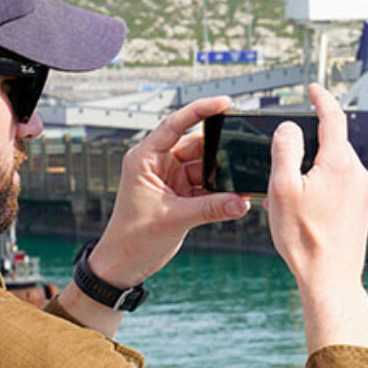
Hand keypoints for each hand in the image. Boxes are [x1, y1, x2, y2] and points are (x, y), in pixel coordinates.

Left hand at [87, 96, 250, 290]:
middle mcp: (158, 164)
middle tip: (243, 155)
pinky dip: (220, 191)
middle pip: (196, 146)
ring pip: (205, 167)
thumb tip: (242, 202)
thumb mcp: (174, 219)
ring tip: (241, 184)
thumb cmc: (132, 239)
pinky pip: (206, 185)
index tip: (224, 103)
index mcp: (145, 159)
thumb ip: (211, 208)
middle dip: (221, 152)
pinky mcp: (180, 194)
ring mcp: (170, 178)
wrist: (124, 264)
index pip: (174, 125)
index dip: (200, 110)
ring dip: (223, 176)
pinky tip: (235, 198)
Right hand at [267, 84, 367, 351]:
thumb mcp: (282, 188)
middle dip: (313, 138)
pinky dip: (324, 182)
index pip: (333, 118)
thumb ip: (285, 150)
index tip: (313, 88)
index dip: (322, 99)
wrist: (331, 279)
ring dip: (316, 164)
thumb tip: (291, 127)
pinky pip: (341, 183)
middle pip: (334, 142)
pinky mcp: (361, 209)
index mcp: (339, 163)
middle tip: (287, 148)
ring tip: (293, 186)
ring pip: (337, 164)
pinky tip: (307, 204)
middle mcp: (357, 173)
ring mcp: (362, 192)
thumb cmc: (304, 238)